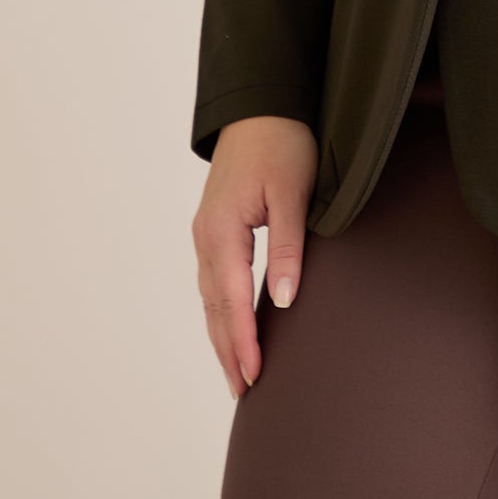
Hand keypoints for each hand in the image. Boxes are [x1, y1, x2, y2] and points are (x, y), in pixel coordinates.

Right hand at [191, 115, 318, 395]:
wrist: (261, 107)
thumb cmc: (281, 144)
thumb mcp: (291, 193)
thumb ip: (287, 247)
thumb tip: (283, 300)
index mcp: (222, 230)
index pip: (231, 300)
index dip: (243, 340)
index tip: (254, 374)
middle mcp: (206, 237)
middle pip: (214, 307)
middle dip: (228, 350)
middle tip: (244, 391)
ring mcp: (206, 234)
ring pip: (210, 298)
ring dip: (222, 336)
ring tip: (238, 373)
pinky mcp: (214, 229)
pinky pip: (214, 281)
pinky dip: (222, 312)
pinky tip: (232, 327)